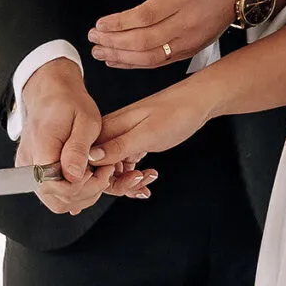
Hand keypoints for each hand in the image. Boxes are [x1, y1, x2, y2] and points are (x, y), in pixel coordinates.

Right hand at [16, 59, 153, 213]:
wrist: (52, 94)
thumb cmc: (69, 103)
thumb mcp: (85, 120)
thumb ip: (79, 148)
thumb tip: (74, 176)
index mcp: (42, 147)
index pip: (56, 186)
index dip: (81, 186)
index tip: (98, 172)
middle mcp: (29, 162)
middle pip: (56, 199)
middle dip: (85, 193)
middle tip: (103, 173)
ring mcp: (30, 169)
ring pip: (56, 201)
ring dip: (82, 195)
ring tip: (97, 173)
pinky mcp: (35, 172)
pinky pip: (54, 194)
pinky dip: (74, 193)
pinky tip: (87, 178)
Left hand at [88, 0, 245, 70]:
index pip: (145, 16)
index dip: (119, 23)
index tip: (100, 24)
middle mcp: (186, 22)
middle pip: (145, 40)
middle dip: (114, 42)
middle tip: (94, 37)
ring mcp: (189, 40)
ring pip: (151, 56)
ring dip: (122, 57)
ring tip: (100, 52)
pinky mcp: (189, 51)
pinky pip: (160, 62)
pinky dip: (136, 64)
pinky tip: (118, 60)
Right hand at [98, 77, 213, 173]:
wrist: (197, 102)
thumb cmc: (175, 112)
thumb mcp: (147, 133)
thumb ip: (118, 146)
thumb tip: (91, 157)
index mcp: (108, 127)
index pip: (88, 159)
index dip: (99, 177)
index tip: (120, 182)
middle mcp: (111, 133)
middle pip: (99, 168)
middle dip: (117, 183)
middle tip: (139, 181)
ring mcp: (122, 139)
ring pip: (114, 170)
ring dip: (129, 181)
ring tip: (148, 179)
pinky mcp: (134, 143)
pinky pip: (126, 166)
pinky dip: (136, 176)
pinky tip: (148, 177)